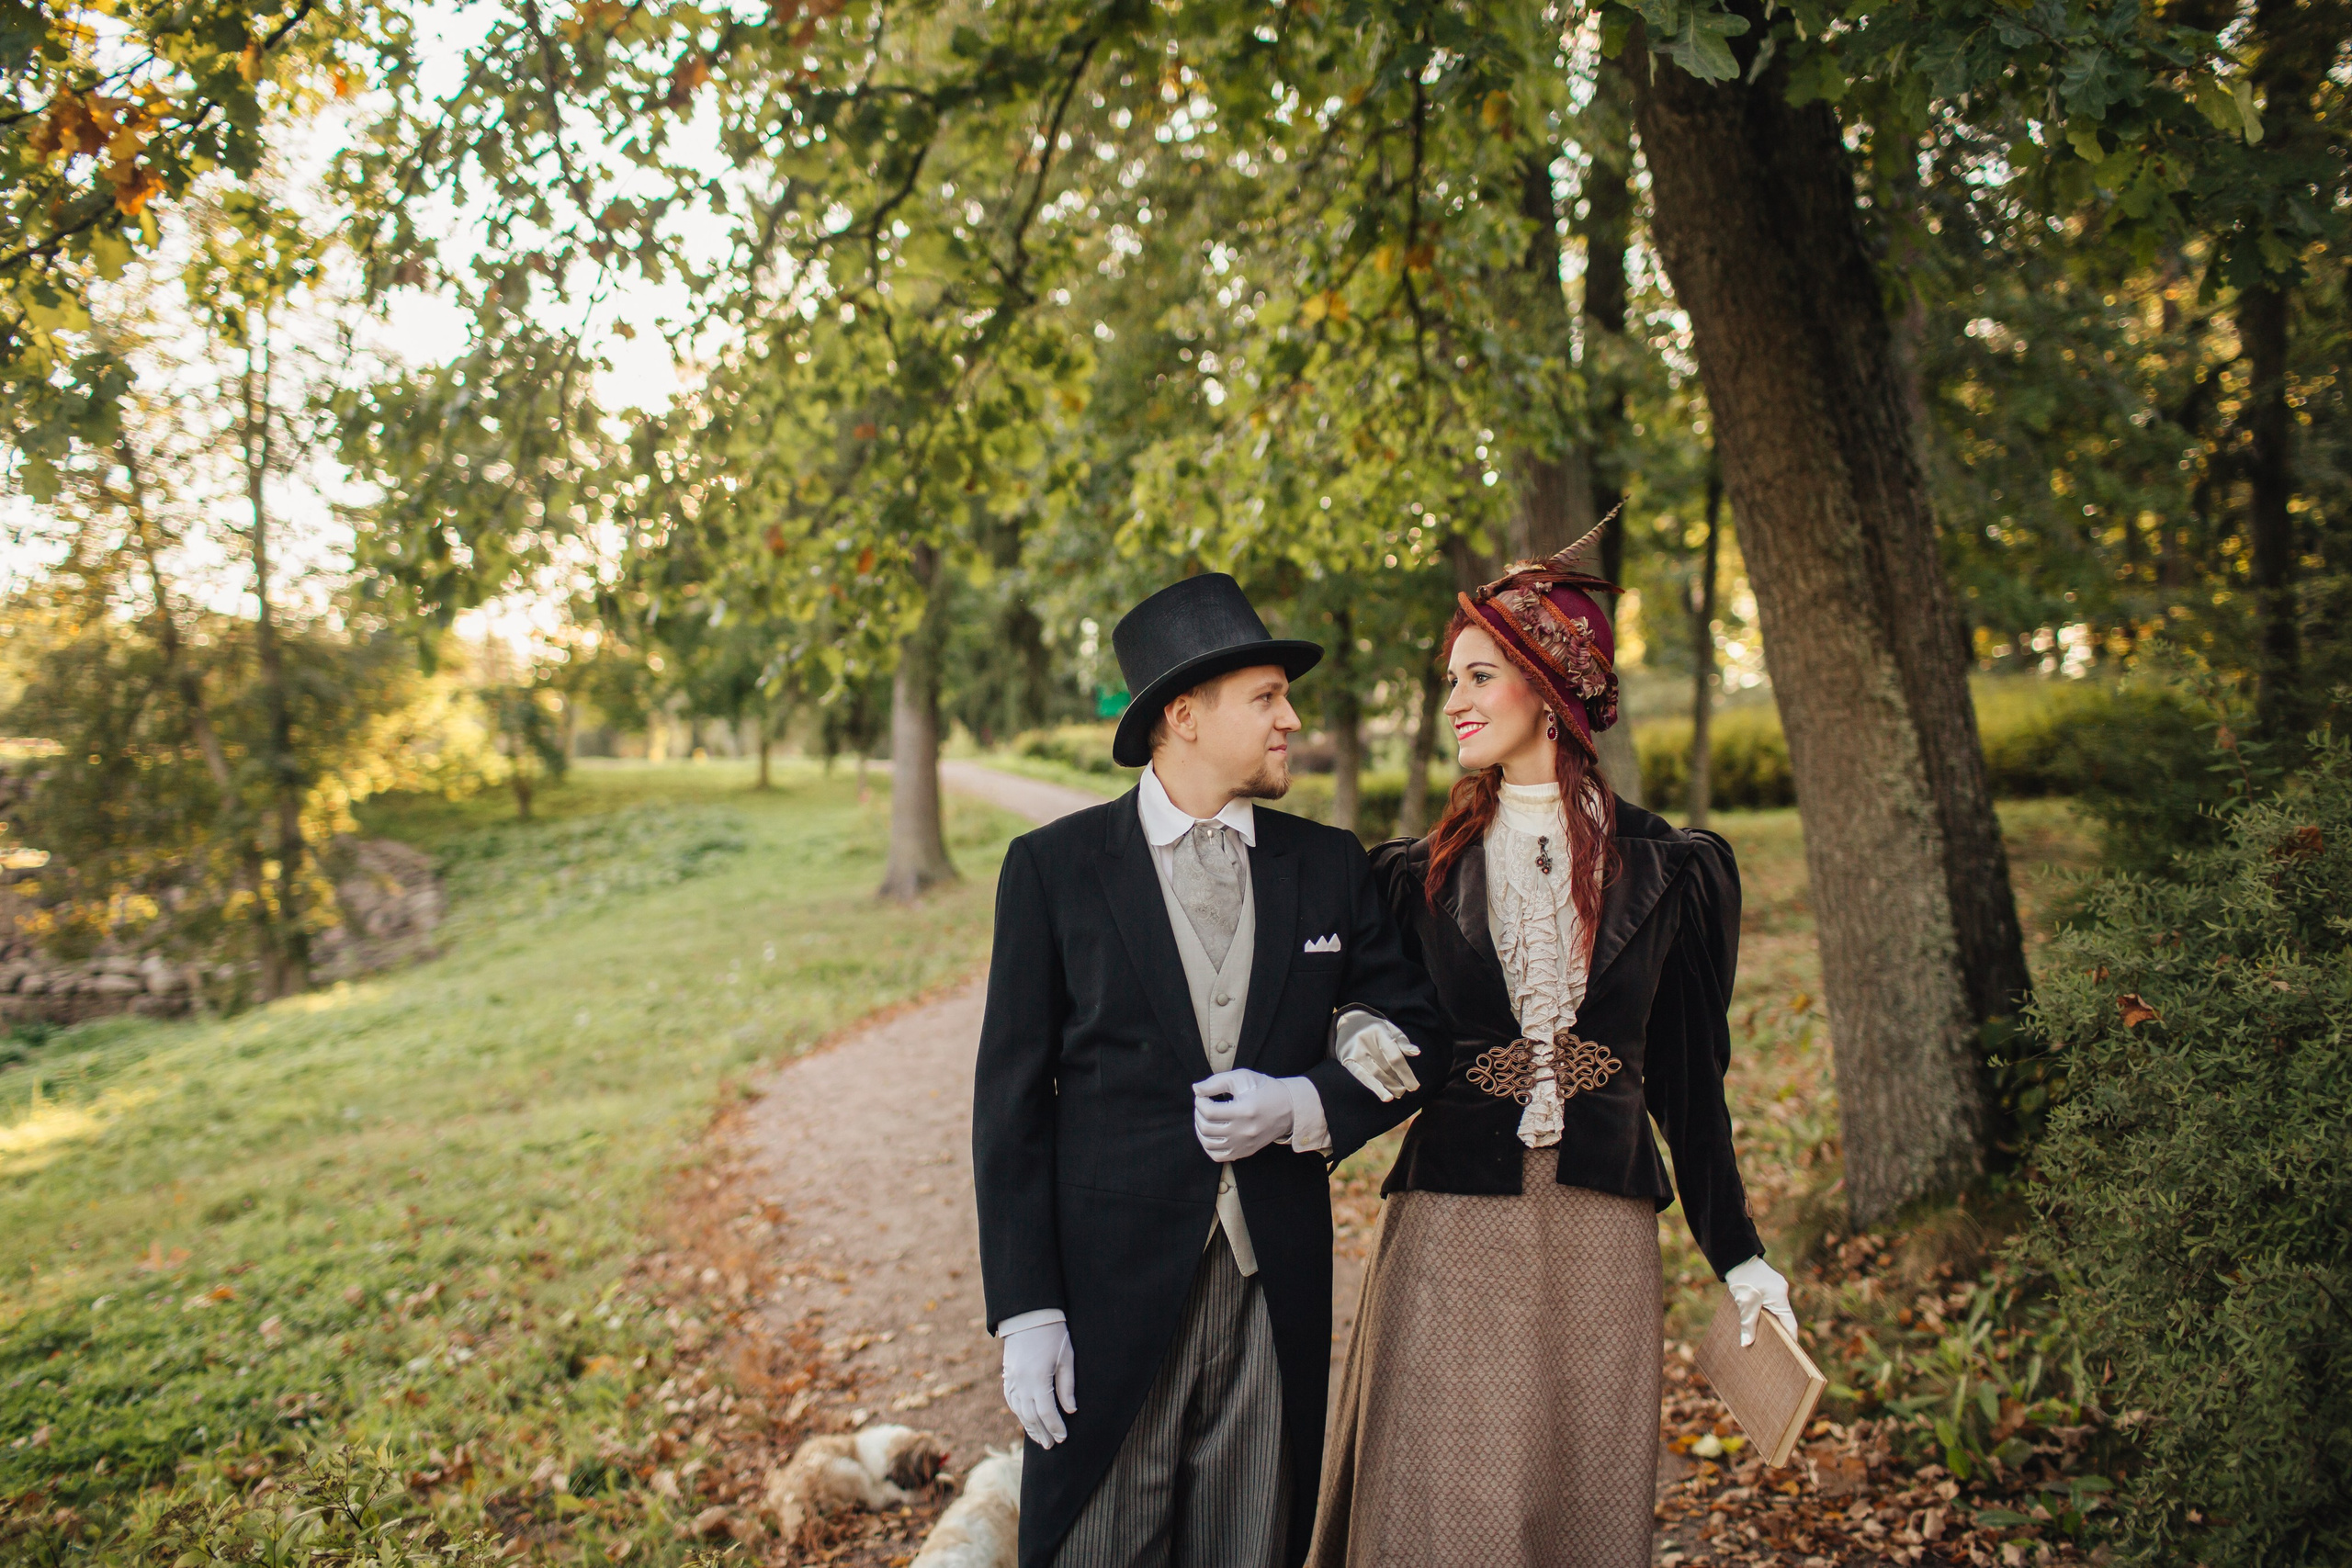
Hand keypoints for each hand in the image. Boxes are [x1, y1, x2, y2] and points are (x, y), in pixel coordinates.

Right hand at [1001, 1320, 1075, 1447]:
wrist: (1028, 1315)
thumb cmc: (1052, 1333)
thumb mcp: (1066, 1358)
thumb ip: (1067, 1386)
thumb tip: (1070, 1410)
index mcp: (1038, 1379)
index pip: (1047, 1412)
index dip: (1055, 1427)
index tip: (1063, 1437)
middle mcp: (1021, 1382)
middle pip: (1031, 1416)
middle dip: (1042, 1432)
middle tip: (1051, 1446)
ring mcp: (1012, 1379)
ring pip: (1019, 1410)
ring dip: (1029, 1426)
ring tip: (1039, 1438)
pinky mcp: (1008, 1374)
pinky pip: (1010, 1400)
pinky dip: (1018, 1412)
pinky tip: (1025, 1419)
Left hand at [1192, 1069, 1295, 1162]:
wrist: (1289, 1108)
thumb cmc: (1265, 1090)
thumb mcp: (1243, 1078)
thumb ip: (1217, 1082)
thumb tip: (1196, 1089)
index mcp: (1244, 1110)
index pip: (1209, 1111)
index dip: (1200, 1102)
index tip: (1203, 1095)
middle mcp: (1244, 1131)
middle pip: (1206, 1128)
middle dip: (1198, 1114)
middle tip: (1203, 1104)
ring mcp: (1244, 1144)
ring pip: (1209, 1144)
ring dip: (1200, 1129)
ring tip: (1204, 1118)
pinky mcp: (1245, 1151)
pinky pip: (1218, 1156)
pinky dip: (1209, 1146)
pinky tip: (1211, 1134)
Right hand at [1331, 1008, 1421, 1101]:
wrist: (1347, 1022)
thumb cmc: (1374, 1028)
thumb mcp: (1389, 1028)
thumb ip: (1402, 1041)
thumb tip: (1416, 1052)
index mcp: (1379, 1031)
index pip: (1395, 1056)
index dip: (1406, 1073)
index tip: (1414, 1086)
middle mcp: (1366, 1041)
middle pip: (1386, 1067)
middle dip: (1398, 1081)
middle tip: (1406, 1090)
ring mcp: (1355, 1051)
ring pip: (1375, 1074)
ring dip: (1389, 1087)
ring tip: (1398, 1094)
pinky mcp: (1347, 1060)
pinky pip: (1362, 1077)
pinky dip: (1374, 1087)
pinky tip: (1385, 1096)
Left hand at [1724, 1255, 1797, 1347]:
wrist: (1736, 1257)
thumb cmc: (1742, 1279)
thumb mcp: (1744, 1304)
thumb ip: (1748, 1325)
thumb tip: (1746, 1344)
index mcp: (1780, 1297)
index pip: (1790, 1324)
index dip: (1790, 1339)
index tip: (1791, 1353)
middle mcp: (1782, 1291)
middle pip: (1785, 1317)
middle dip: (1780, 1332)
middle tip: (1777, 1350)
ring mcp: (1778, 1287)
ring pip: (1777, 1309)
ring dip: (1772, 1321)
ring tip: (1766, 1338)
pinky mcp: (1771, 1284)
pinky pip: (1772, 1302)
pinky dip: (1767, 1312)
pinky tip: (1760, 1319)